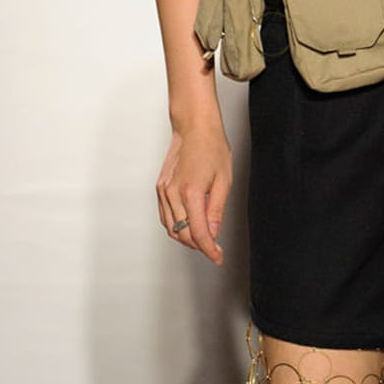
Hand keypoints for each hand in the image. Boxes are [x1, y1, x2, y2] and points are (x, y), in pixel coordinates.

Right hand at [156, 123, 231, 265]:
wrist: (194, 127)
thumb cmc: (211, 147)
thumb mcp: (224, 181)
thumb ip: (216, 210)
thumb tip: (213, 233)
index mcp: (191, 193)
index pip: (199, 233)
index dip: (209, 250)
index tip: (217, 257)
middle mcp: (172, 194)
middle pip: (183, 234)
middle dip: (199, 245)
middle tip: (214, 248)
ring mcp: (163, 191)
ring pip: (171, 228)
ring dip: (186, 237)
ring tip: (203, 238)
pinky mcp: (160, 187)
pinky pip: (165, 216)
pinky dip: (176, 225)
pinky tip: (189, 224)